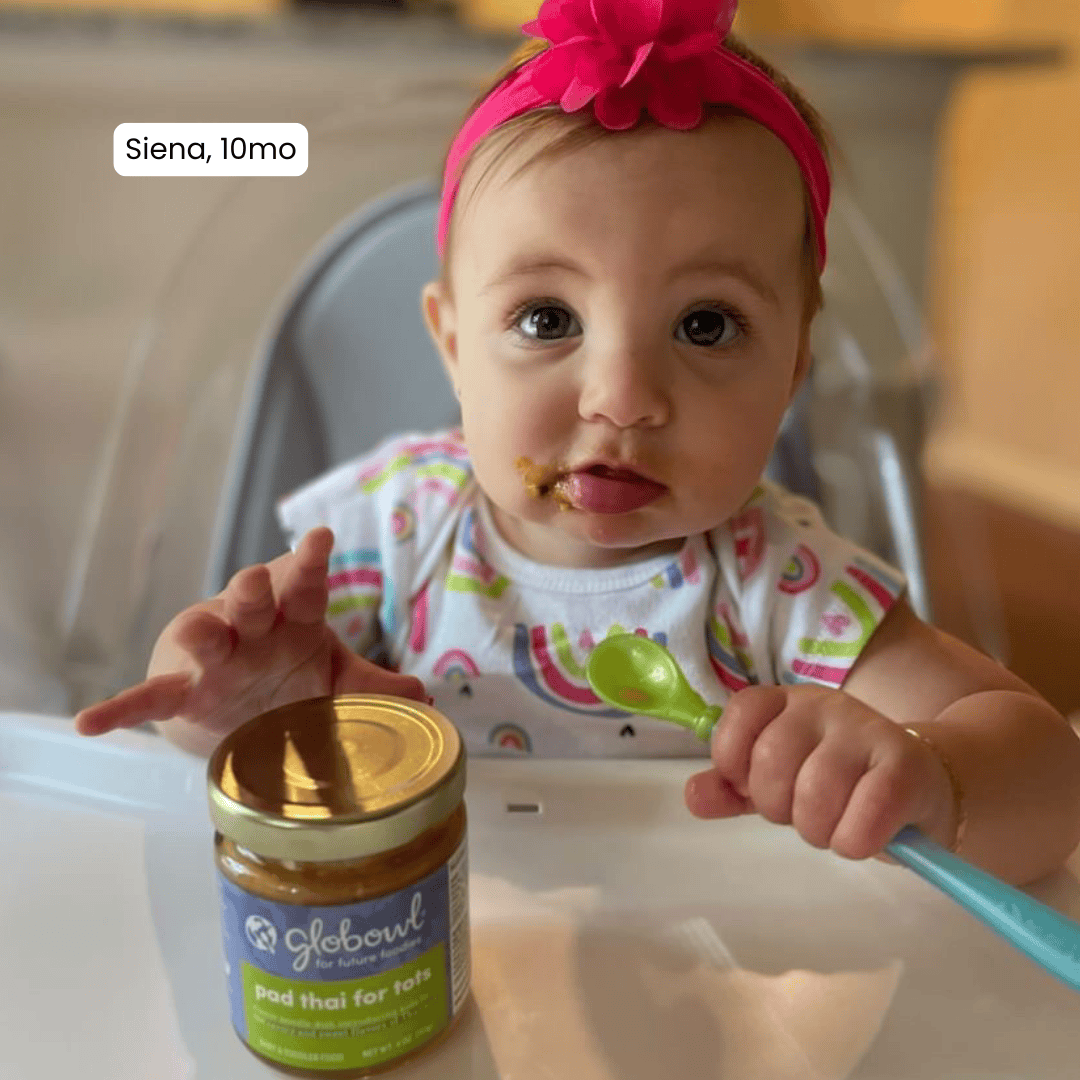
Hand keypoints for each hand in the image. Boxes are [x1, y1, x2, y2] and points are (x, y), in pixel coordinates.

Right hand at [74, 527, 426, 749]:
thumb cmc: (291, 671)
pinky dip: (122, 709)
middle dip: (253, 590)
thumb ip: (371, 685)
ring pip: (204, 634)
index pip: (306, 585)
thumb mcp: (333, 676)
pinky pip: (150, 698)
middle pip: (251, 600)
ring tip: (194, 633)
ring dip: (200, 632)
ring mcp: (214, 659)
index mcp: (294, 616)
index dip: (310, 562)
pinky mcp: (183, 692)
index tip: (320, 537)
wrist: (242, 706)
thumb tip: (423, 696)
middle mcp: (252, 627)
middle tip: (256, 581)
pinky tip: (90, 722)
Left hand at [684, 685, 955, 857]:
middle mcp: (825, 706)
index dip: (733, 758)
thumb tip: (692, 796)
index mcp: (787, 702)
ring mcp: (867, 731)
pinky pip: (862, 818)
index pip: (741, 712)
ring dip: (819, 831)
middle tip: (803, 813)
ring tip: (835, 825)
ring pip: (814, 795)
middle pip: (770, 763)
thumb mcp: (781, 781)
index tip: (750, 786)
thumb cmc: (843, 783)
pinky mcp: (906, 767)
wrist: (928, 784)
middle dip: (779, 807)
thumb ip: (732, 787)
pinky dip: (854, 842)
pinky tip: (863, 837)